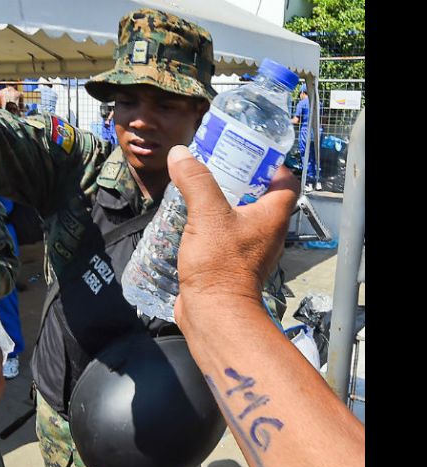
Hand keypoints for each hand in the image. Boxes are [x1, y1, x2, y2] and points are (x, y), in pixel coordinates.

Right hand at [167, 145, 298, 324]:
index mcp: (272, 216)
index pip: (286, 182)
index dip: (271, 165)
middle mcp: (266, 233)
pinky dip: (210, 227)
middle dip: (237, 181)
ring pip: (239, 218)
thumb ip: (195, 182)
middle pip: (259, 198)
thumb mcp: (207, 215)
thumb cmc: (220, 266)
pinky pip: (224, 237)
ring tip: (197, 192)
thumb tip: (181, 155)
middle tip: (213, 168)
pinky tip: (189, 223)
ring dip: (221, 205)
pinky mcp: (230, 264)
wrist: (213, 312)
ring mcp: (249, 251)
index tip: (248, 154)